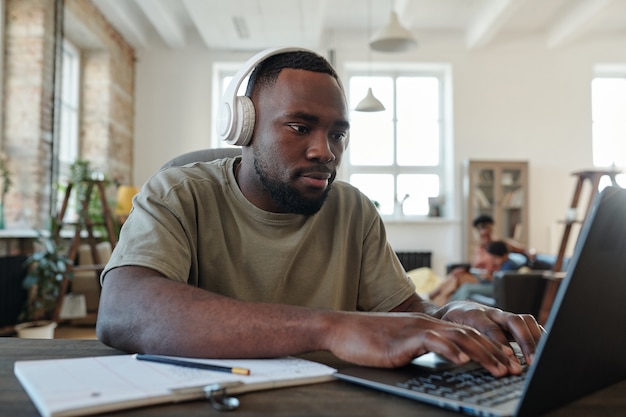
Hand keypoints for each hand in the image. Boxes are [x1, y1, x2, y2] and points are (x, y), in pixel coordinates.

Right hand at [324, 311, 524, 376]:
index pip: (467, 334)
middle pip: (469, 335)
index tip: (508, 363)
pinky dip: (450, 350)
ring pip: (458, 337)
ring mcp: (416, 329)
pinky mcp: (404, 338)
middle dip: (496, 353)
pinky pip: (432, 341)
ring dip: (483, 354)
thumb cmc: (369, 340)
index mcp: (428, 326)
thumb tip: (446, 361)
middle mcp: (426, 324)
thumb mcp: (402, 344)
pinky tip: (462, 360)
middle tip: (514, 369)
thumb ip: (423, 348)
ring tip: (500, 368)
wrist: (343, 329)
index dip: (490, 348)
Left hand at [436, 301, 543, 365]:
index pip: (490, 328)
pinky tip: (544, 349)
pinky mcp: (510, 320)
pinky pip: (528, 324)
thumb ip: (460, 342)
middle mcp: (491, 313)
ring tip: (539, 359)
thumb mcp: (450, 332)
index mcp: (473, 314)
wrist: (455, 309)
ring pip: (523, 321)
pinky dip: (538, 335)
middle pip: (513, 321)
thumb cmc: (451, 324)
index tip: (512, 360)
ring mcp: (503, 315)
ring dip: (534, 339)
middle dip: (525, 341)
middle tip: (532, 362)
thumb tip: (466, 359)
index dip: (502, 343)